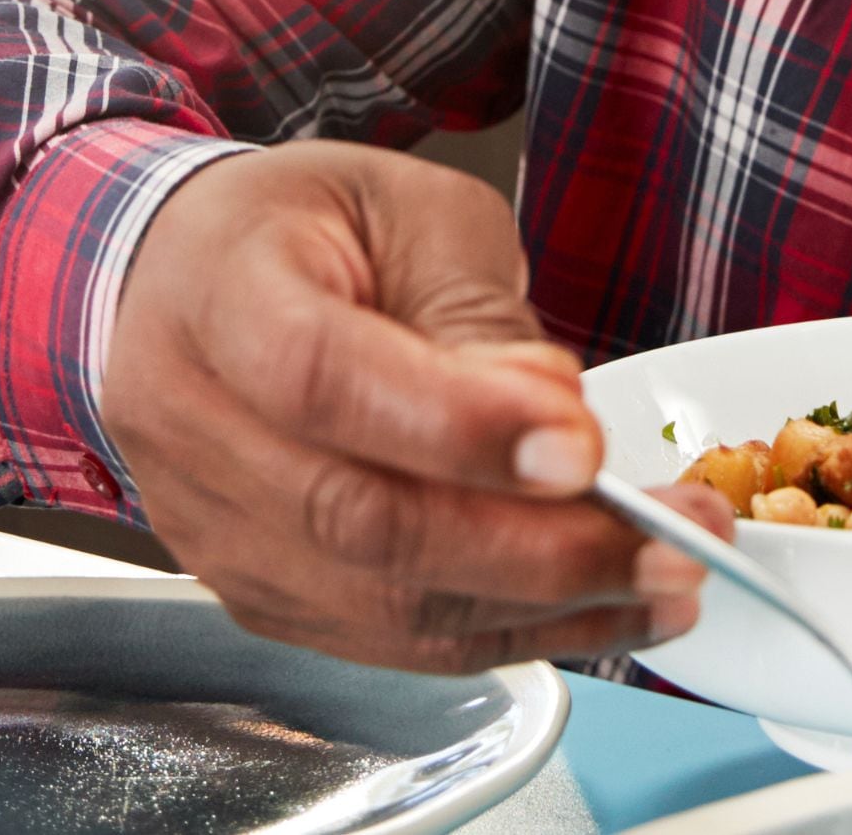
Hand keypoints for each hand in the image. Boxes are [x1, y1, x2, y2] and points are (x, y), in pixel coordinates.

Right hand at [99, 141, 726, 672]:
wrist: (183, 282)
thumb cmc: (305, 231)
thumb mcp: (411, 213)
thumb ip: (476, 315)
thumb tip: (555, 422)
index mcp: (221, 296)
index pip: (325, 378)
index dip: (456, 426)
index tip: (581, 446)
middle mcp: (192, 428)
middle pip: (361, 522)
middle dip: (538, 549)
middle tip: (669, 541)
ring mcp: (216, 529)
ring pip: (382, 605)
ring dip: (546, 608)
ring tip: (665, 582)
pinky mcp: (259, 594)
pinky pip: (388, 639)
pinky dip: (506, 633)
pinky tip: (599, 609)